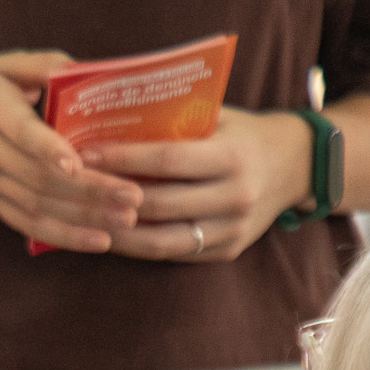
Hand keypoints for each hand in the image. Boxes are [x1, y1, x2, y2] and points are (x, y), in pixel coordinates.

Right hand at [0, 52, 144, 252]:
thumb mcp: (0, 62)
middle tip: (133, 198)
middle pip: (39, 179)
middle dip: (89, 192)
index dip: (48, 151)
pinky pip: (27, 224)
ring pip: (37, 207)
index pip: (21, 134)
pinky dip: (63, 237)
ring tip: (126, 223)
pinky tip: (97, 242)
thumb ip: (44, 66)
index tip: (78, 163)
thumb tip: (92, 73)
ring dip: (84, 220)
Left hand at [82, 108, 311, 262]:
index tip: (85, 153)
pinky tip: (112, 236)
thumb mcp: (217, 117)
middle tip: (73, 189)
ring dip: (118, 233)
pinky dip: (140, 247)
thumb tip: (110, 115)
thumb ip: (174, 122)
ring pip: (162, 240)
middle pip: (159, 204)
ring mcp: (232, 229)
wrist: (296, 166)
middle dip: (111, 198)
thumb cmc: (243, 134)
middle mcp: (235, 196)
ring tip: (84, 220)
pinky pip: (175, 254)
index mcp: (231, 156)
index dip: (123, 158)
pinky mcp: (227, 251)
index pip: (167, 160)